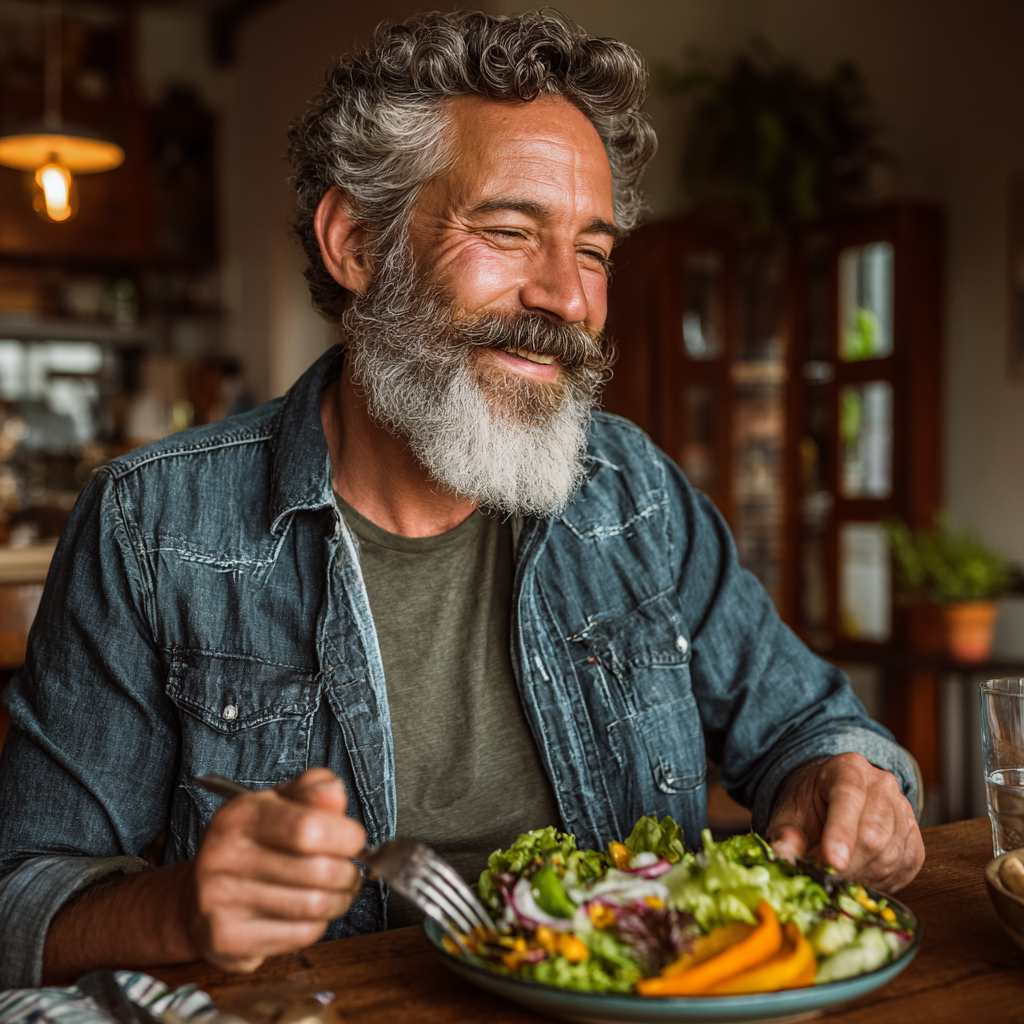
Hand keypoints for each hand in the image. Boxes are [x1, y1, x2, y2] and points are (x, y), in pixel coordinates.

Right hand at [188, 768, 366, 970]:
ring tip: (336, 891)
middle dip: (348, 872)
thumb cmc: (250, 846)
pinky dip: (318, 925)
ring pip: (314, 905)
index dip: (346, 836)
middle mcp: (226, 856)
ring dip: (339, 900)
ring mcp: (222, 901)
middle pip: (318, 870)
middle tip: (348, 870)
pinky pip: (301, 935)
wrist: (198, 897)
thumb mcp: (278, 804)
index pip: (309, 828)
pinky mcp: (228, 939)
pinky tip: (308, 913)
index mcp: (241, 816)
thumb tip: (334, 792)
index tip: (353, 840)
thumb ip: (311, 790)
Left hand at [766, 752, 923, 891]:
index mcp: (847, 767)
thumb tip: (783, 854)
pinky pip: (905, 867)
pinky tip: (859, 877)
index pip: (848, 796)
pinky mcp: (915, 837)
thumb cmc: (810, 805)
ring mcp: (903, 809)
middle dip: (847, 865)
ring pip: (890, 854)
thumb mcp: (789, 813)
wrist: (831, 799)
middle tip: (823, 878)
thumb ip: (785, 833)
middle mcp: (881, 784)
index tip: (831, 862)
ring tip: (837, 877)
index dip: (841, 832)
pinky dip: (880, 881)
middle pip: (873, 833)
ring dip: (861, 876)